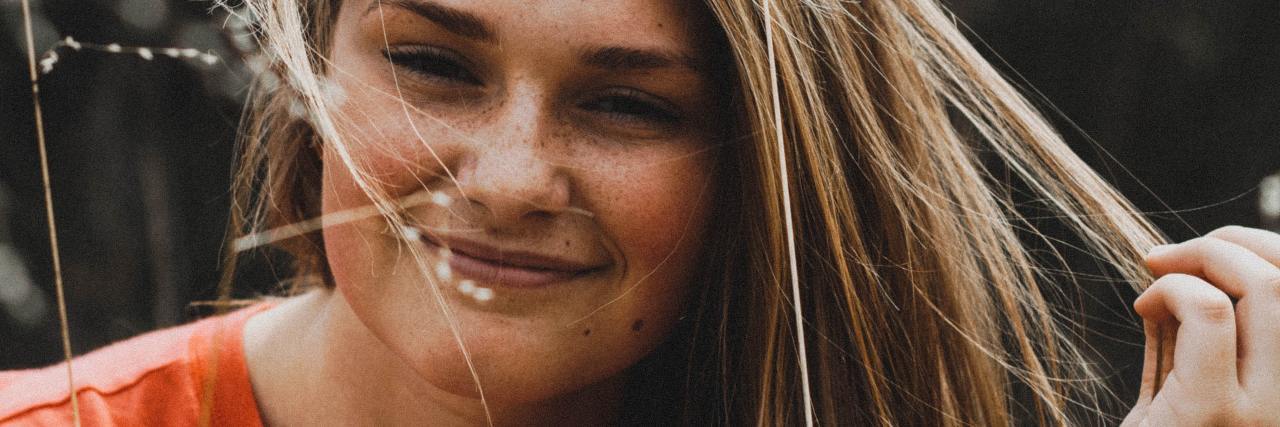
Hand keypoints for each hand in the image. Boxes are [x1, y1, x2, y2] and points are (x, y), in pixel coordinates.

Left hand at [1123, 226, 1279, 425]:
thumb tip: (1191, 264)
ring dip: (1200, 258)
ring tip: (1154, 277)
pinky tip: (1144, 307)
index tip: (1200, 254)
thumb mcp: (1186, 381)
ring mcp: (1269, 413)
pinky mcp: (1216, 414)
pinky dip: (1172, 289)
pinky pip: (1208, 315)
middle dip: (1224, 245)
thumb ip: (1198, 332)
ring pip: (1265, 288)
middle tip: (1163, 257)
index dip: (1259, 251)